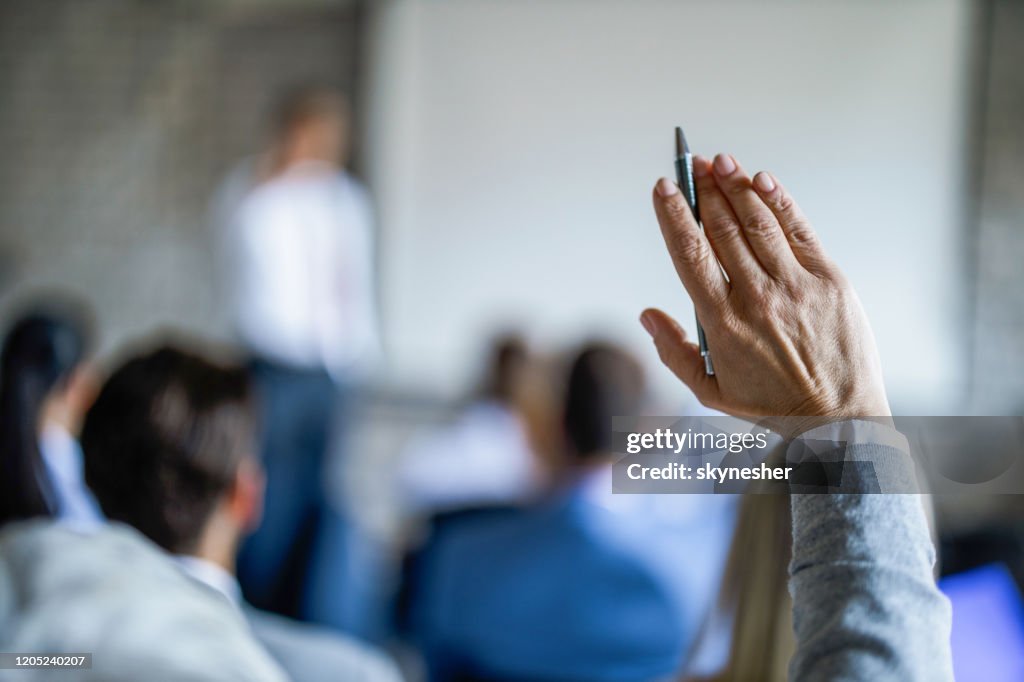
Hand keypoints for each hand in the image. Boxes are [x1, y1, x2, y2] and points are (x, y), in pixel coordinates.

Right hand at [641, 153, 889, 420]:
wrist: (839, 420)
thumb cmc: (770, 405)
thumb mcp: (709, 390)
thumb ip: (673, 351)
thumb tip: (647, 314)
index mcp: (722, 324)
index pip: (690, 255)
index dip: (675, 215)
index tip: (664, 187)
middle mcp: (757, 299)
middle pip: (723, 229)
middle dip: (705, 189)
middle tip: (692, 163)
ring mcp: (796, 287)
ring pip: (759, 223)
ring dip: (737, 185)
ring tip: (722, 161)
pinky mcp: (829, 281)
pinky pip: (800, 231)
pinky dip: (779, 202)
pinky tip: (762, 180)